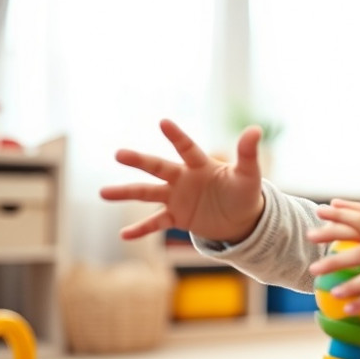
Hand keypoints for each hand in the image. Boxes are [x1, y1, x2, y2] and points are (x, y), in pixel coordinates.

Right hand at [100, 119, 265, 242]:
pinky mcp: (177, 217)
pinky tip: (123, 236)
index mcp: (200, 165)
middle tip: (119, 154)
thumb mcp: (249, 175)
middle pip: (158, 167)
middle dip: (140, 161)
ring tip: (103, 193)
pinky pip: (155, 223)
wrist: (241, 219)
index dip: (177, 136)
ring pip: (148, 193)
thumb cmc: (245, 192)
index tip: (164, 122)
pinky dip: (141, 230)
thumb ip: (248, 154)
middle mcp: (183, 178)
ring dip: (126, 193)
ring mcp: (177, 197)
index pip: (186, 148)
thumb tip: (256, 129)